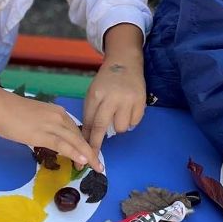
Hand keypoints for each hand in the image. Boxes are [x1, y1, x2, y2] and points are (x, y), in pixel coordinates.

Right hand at [0, 91, 102, 171]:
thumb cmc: (10, 112)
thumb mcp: (35, 119)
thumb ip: (45, 127)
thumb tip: (50, 139)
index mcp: (57, 112)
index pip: (76, 131)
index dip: (84, 145)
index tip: (89, 156)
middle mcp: (58, 116)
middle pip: (79, 136)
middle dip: (89, 152)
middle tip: (97, 165)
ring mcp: (51, 125)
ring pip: (74, 141)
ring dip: (86, 155)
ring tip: (95, 166)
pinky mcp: (43, 134)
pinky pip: (62, 144)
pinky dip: (74, 152)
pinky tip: (82, 160)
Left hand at [82, 24, 145, 151]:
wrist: (125, 63)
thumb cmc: (106, 82)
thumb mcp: (93, 94)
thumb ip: (90, 113)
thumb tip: (86, 138)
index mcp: (96, 95)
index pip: (89, 122)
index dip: (85, 140)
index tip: (82, 154)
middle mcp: (111, 97)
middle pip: (102, 127)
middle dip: (96, 145)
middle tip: (92, 158)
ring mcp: (128, 100)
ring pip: (120, 128)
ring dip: (117, 128)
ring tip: (116, 117)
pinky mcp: (141, 102)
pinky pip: (134, 122)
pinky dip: (129, 121)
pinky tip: (127, 112)